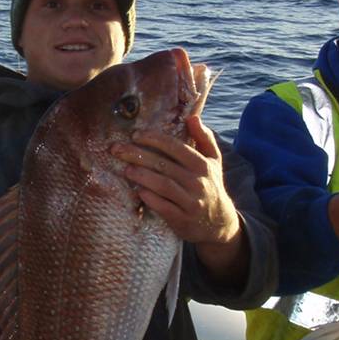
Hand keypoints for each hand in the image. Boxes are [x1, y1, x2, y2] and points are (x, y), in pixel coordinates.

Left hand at [110, 114, 247, 281]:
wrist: (220, 223)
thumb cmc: (211, 186)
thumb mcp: (213, 161)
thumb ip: (204, 138)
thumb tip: (193, 116)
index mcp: (202, 165)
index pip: (175, 147)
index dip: (154, 139)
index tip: (135, 134)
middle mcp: (197, 182)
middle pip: (163, 165)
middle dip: (138, 155)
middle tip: (118, 149)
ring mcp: (190, 202)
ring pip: (162, 185)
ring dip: (141, 176)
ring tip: (126, 169)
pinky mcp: (182, 219)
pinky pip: (163, 207)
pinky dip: (149, 198)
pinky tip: (138, 191)